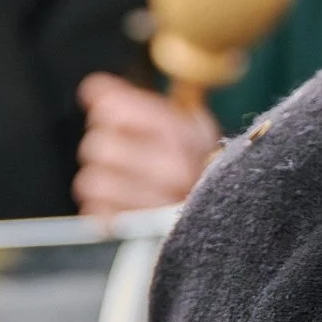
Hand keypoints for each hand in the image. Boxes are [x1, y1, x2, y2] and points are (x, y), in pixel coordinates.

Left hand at [73, 72, 221, 216]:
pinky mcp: (137, 234)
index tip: (115, 117)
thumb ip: (136, 102)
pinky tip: (124, 204)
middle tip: (125, 154)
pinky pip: (95, 212)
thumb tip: (91, 88)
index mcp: (185, 136)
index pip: (114, 112)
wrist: (230, 218)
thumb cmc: (199, 166)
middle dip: (106, 148)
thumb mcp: (186, 125)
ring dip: (102, 180)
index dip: (107, 111)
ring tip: (125, 182)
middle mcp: (174, 170)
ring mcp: (156, 205)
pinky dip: (104, 207)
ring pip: (92, 180)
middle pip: (99, 145)